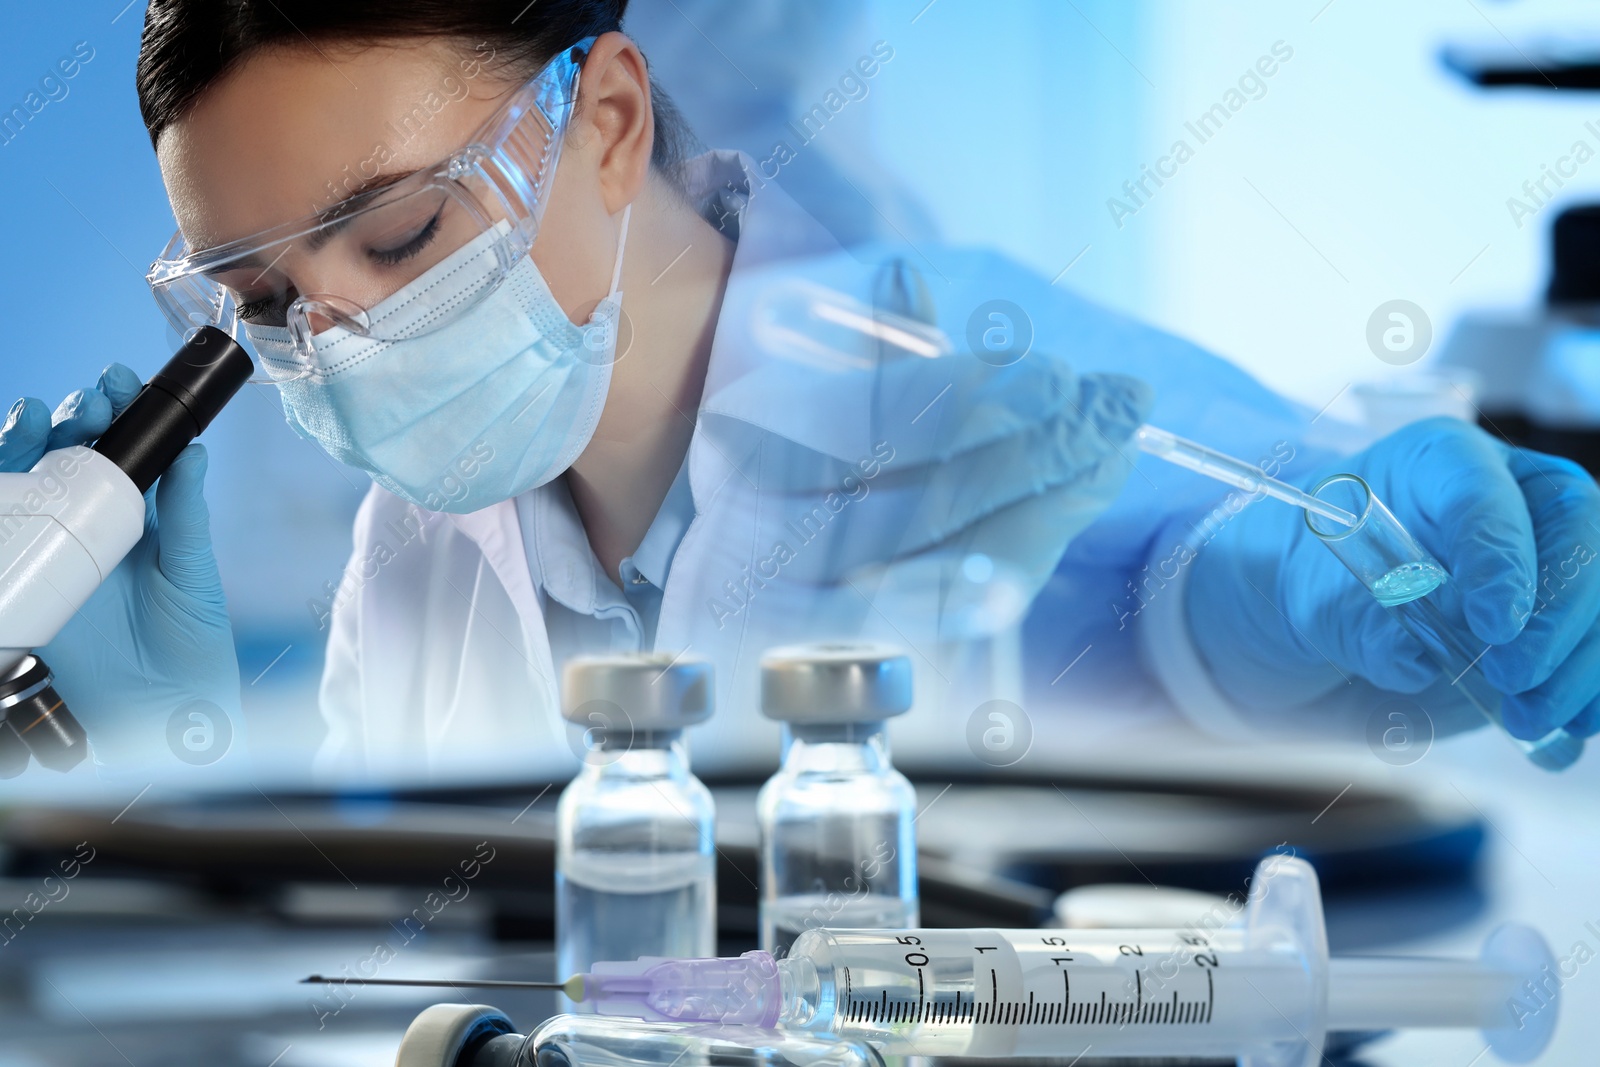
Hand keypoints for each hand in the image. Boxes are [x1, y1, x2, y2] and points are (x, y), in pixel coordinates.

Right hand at [0, 366, 241, 771]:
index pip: (123, 449)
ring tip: (40, 415)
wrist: (164, 707)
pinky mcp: (29, 577)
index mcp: (140, 513)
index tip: (119, 380)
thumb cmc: (191, 641)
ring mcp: (57, 546)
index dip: (117, 410)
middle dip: (74, 416)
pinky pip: (2, 531)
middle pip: (69, 454)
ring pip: (28, 480)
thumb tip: (194, 452)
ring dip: (27, 440)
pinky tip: (1, 470)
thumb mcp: (193, 571)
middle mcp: (94, 522)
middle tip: (89, 401)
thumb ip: (183, 514)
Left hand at [1187, 417, 1599, 743]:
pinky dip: (1594, 680)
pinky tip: (1572, 722)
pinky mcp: (1572, 593)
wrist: (1340, 599)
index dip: (1499, 558)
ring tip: (1531, 715)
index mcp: (1440, 461)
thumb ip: (1365, 625)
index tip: (1493, 625)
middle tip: (1513, 677)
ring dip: (1580, 661)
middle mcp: (1515, 486)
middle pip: (1574, 532)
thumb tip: (1413, 662)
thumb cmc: (1330, 579)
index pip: (1484, 493)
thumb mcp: (1322, 597)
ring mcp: (1555, 536)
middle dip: (1554, 618)